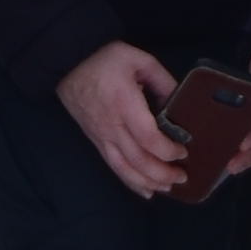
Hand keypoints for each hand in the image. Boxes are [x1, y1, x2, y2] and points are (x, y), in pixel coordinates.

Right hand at [58, 42, 188, 200]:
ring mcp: (102, 136)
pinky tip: (145, 191)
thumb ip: (161, 79)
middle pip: (137, 160)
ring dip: (147, 182)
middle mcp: (112, 125)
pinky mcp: (96, 141)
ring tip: (167, 188)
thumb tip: (179, 101)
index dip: (166, 150)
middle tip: (182, 177)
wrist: (67, 64)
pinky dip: (130, 182)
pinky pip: (113, 167)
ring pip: (124, 169)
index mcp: (124, 103)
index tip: (183, 151)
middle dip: (162, 173)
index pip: (147, 137)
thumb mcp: (138, 59)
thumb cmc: (104, 59)